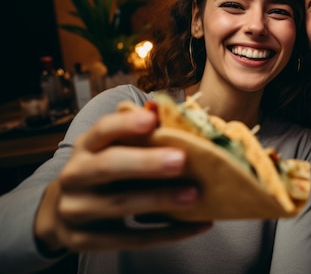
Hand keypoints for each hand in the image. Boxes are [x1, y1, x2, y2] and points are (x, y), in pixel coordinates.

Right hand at [35, 109, 210, 252]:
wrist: (64, 214)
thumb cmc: (104, 173)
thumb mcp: (112, 151)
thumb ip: (139, 138)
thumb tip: (180, 121)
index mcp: (85, 147)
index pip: (102, 130)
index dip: (126, 124)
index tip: (152, 120)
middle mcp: (74, 177)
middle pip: (108, 167)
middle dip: (146, 163)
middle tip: (181, 160)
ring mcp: (76, 211)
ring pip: (119, 205)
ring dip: (159, 200)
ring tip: (193, 194)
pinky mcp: (84, 241)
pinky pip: (131, 240)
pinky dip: (167, 233)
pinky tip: (198, 225)